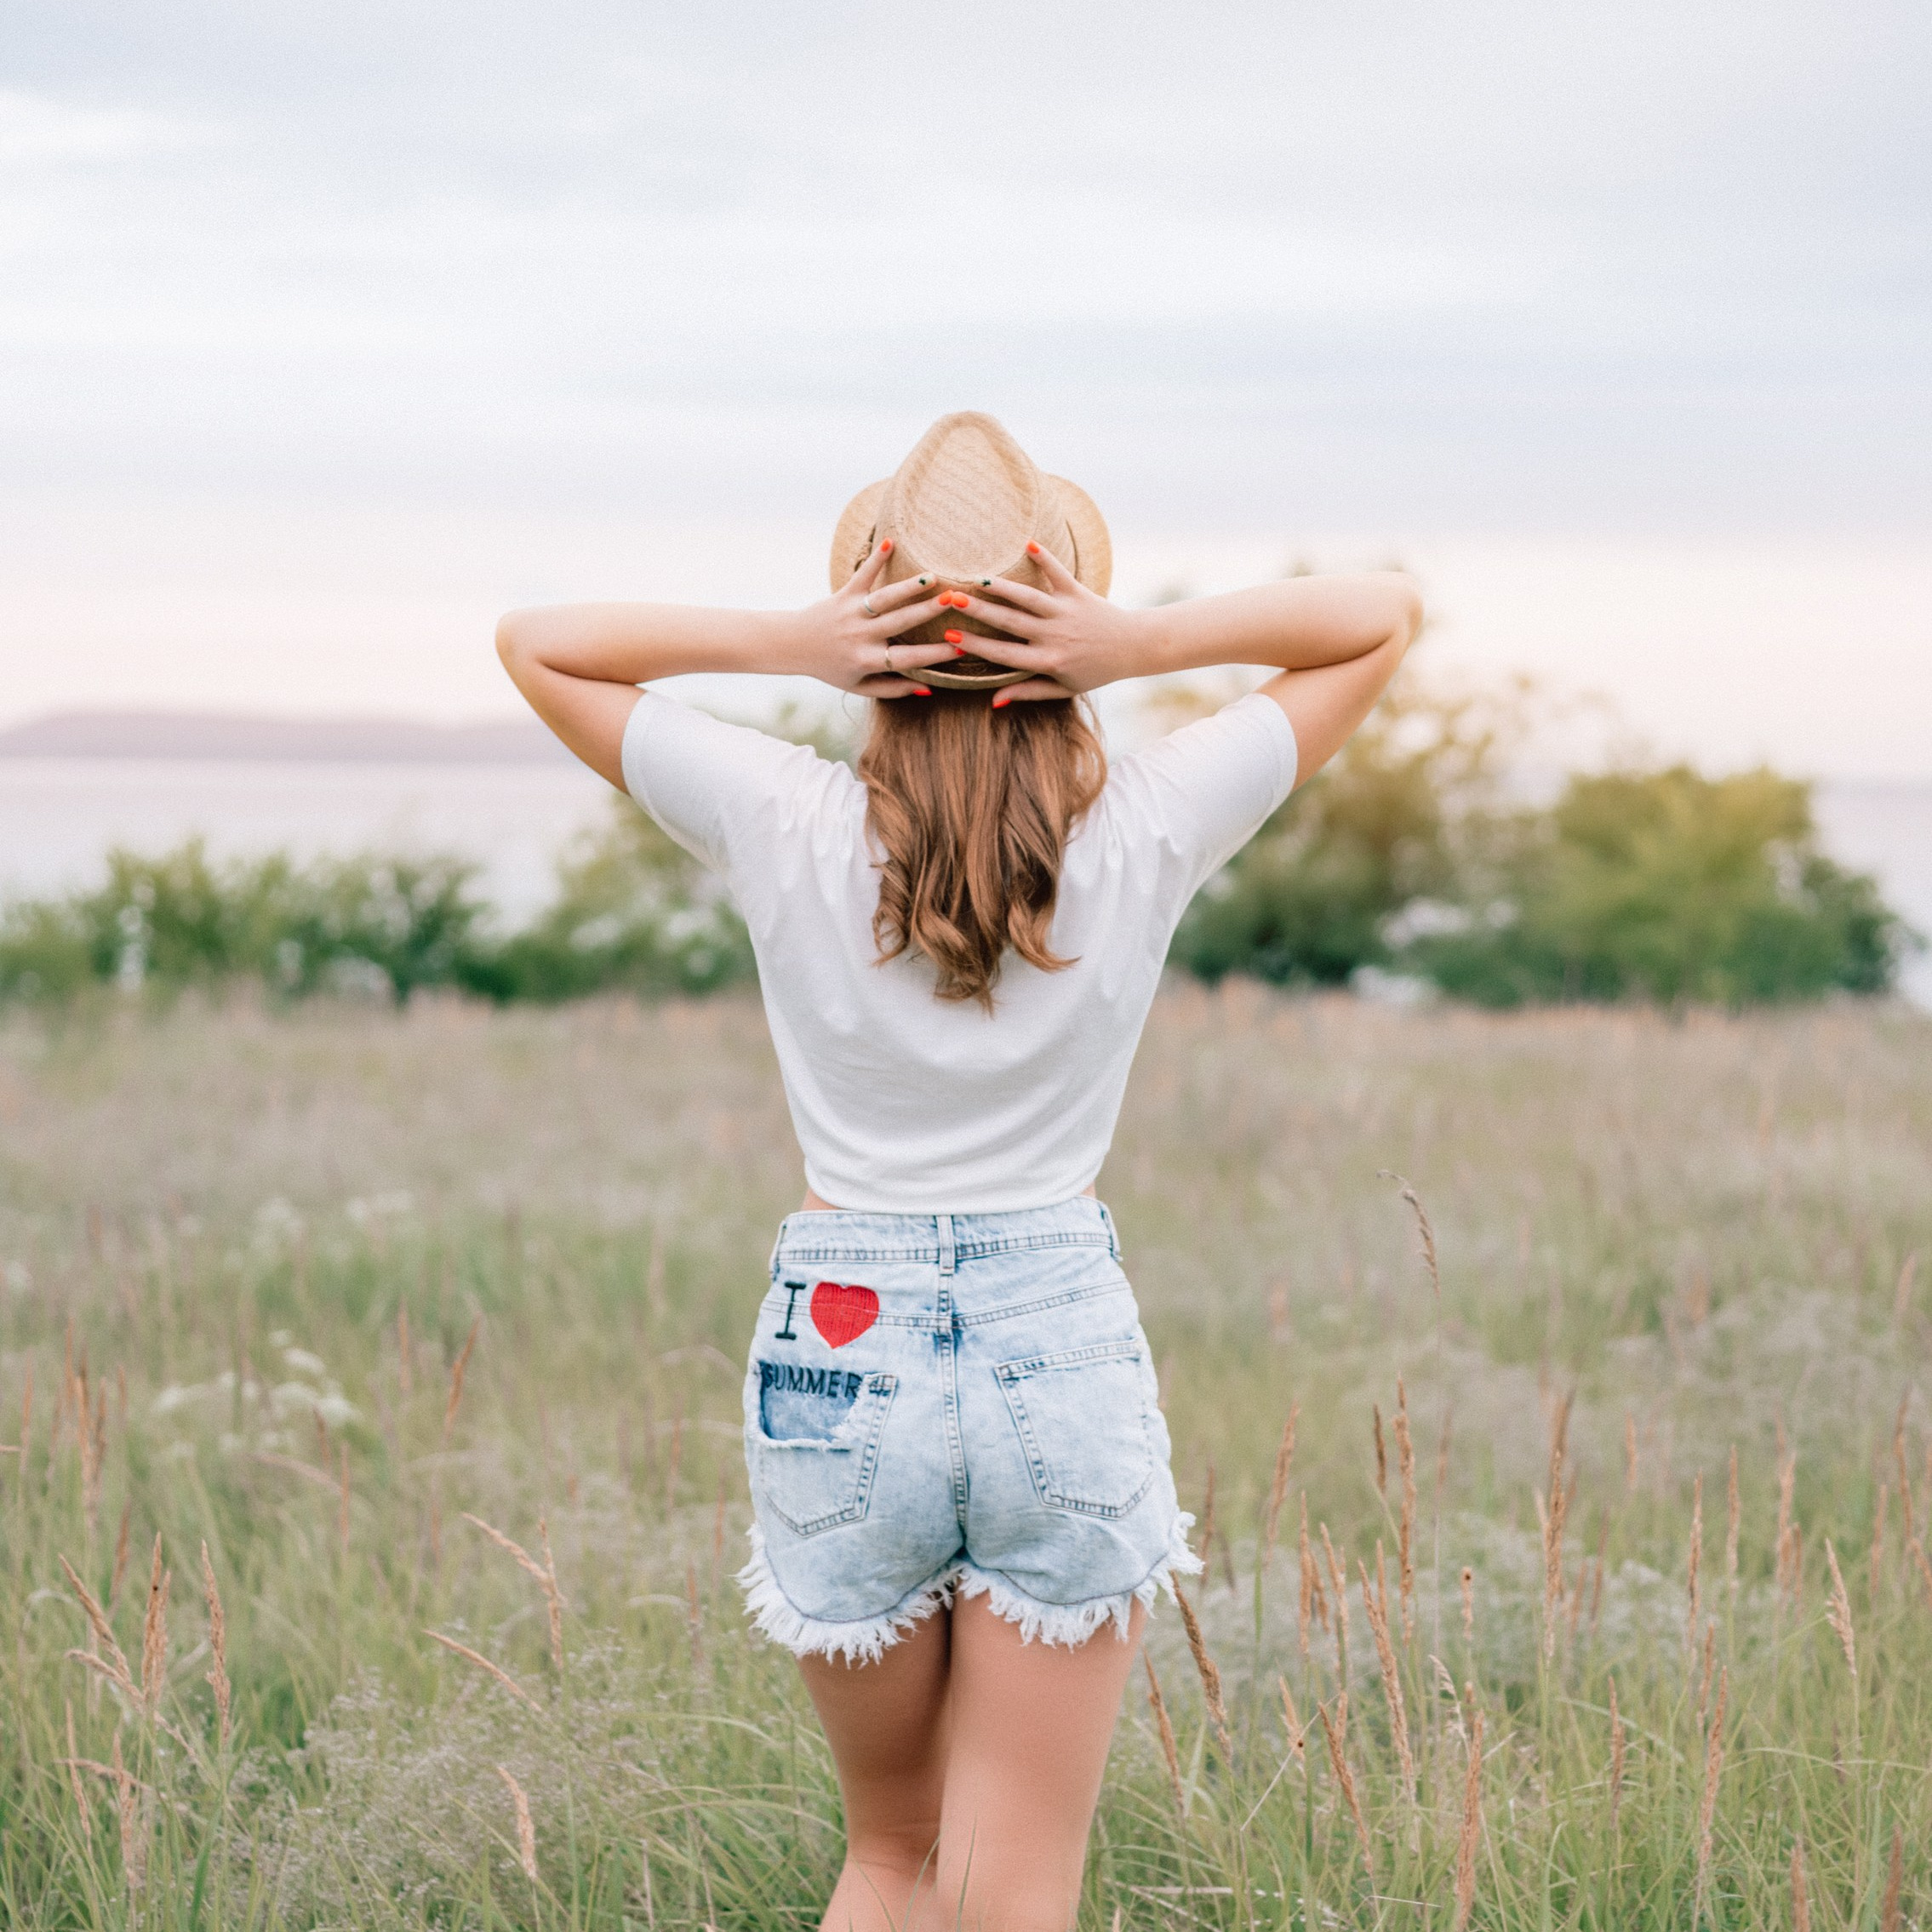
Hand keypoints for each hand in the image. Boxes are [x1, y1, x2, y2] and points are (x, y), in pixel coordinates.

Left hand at [788, 541, 959, 698]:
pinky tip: (890, 541)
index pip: (908, 659)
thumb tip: (928, 688)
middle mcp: (861, 636)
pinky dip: (875, 559)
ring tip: (932, 576)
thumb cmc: (832, 668)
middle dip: (928, 612)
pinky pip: (861, 575)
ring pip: (884, 599)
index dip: (935, 655)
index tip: (962, 648)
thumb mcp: (859, 687)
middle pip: (900, 623)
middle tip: (954, 601)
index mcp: (867, 660)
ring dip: (908, 587)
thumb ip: (893, 689)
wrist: (793, 645)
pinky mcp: (844, 594)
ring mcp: (852, 613)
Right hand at [935, 541, 1151, 704]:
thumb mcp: (1062, 689)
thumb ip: (1028, 692)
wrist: (1132, 648)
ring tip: (977, 578)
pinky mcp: (1078, 593)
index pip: (1004, 654)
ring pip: (1029, 598)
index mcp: (1048, 661)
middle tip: (951, 600)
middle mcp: (1055, 636)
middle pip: (1010, 622)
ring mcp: (1066, 613)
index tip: (950, 636)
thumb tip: (993, 701)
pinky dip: (1046, 559)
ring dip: (1003, 587)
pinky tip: (1028, 543)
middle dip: (979, 611)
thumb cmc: (1094, 672)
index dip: (976, 645)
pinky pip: (1060, 574)